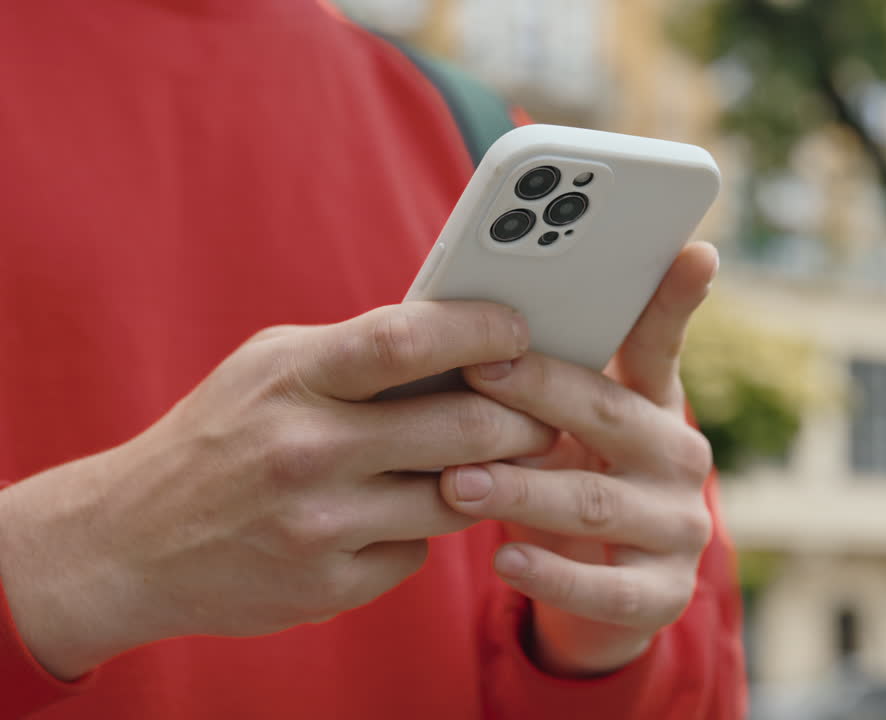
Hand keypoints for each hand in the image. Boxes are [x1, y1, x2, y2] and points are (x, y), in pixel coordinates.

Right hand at [0, 301, 554, 678]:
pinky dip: (423, 528)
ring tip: (495, 459)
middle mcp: (308, 452)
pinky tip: (401, 513)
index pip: (409, 340)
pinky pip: (419, 550)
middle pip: (466, 428)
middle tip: (544, 414)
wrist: (129, 544)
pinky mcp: (329, 587)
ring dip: (491, 478)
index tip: (519, 328)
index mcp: (294, 379)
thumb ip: (358, 355)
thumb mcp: (271, 369)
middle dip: (525, 420)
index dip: (480, 329)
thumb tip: (466, 338)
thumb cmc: (219, 437)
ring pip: (460, 497)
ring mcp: (321, 527)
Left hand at [441, 242, 718, 675]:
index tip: (693, 251)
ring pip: (597, 503)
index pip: (661, 342)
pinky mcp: (664, 595)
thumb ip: (545, 377)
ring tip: (457, 483)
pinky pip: (608, 589)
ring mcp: (679, 527)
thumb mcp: (568, 426)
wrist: (600, 592)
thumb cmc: (571, 482)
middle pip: (611, 416)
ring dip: (524, 490)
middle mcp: (680, 458)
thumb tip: (486, 319)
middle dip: (541, 396)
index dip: (672, 298)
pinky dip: (553, 574)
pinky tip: (503, 559)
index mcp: (655, 404)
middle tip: (476, 377)